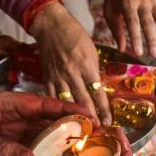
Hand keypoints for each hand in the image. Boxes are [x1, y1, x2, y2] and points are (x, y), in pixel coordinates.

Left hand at [0, 91, 93, 155]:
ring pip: (36, 131)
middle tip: (88, 133)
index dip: (64, 108)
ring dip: (54, 139)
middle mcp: (8, 111)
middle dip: (65, 124)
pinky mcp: (1, 138)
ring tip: (76, 147)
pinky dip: (38, 150)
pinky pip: (25, 143)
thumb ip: (6, 151)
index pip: (40, 103)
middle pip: (42, 117)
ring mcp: (6, 125)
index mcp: (3, 102)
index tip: (85, 113)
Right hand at [29, 2, 111, 126]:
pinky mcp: (47, 78)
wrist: (51, 26)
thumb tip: (99, 88)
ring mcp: (58, 76)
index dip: (103, 108)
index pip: (97, 91)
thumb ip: (94, 70)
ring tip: (82, 128)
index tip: (108, 120)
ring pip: (67, 102)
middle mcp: (72, 73)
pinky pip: (52, 97)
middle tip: (98, 129)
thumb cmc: (74, 35)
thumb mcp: (91, 50)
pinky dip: (57, 109)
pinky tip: (61, 119)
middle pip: (83, 100)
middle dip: (91, 117)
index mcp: (86, 64)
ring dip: (75, 116)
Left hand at [104, 0, 155, 56]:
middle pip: (149, 22)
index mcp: (127, 3)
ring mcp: (152, 3)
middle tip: (154, 55)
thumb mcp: (109, 11)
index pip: (133, 22)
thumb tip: (122, 49)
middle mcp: (142, 2)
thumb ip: (116, 30)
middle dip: (152, 40)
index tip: (138, 53)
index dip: (136, 38)